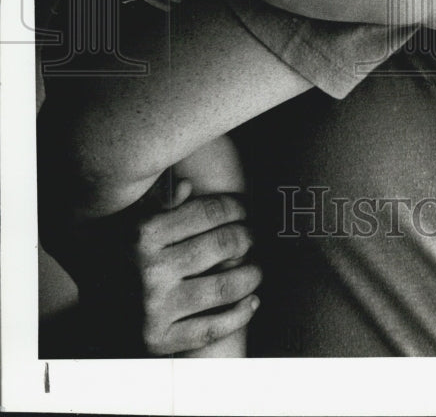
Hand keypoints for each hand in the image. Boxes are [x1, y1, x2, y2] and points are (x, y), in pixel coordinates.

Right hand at [133, 180, 261, 355]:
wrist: (87, 308)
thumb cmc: (119, 256)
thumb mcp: (131, 222)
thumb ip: (159, 202)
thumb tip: (187, 185)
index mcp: (144, 233)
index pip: (209, 212)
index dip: (236, 207)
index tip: (245, 209)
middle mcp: (149, 269)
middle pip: (223, 245)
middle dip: (248, 237)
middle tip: (254, 237)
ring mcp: (153, 307)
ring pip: (225, 286)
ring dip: (251, 275)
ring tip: (257, 269)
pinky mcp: (157, 341)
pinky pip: (212, 329)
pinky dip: (239, 315)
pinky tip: (251, 302)